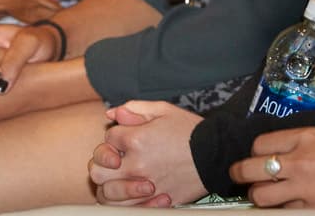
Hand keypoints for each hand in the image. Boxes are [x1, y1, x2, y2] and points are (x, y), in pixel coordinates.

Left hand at [89, 101, 203, 205]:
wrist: (217, 154)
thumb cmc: (192, 132)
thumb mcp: (164, 110)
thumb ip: (136, 109)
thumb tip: (113, 114)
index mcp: (136, 140)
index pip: (108, 138)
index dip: (116, 136)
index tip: (128, 136)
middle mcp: (136, 165)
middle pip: (97, 170)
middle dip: (103, 163)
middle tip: (116, 159)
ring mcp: (143, 186)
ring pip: (107, 194)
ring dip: (110, 184)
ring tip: (121, 178)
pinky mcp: (154, 201)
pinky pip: (126, 208)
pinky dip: (124, 202)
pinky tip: (133, 193)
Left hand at [232, 129, 314, 210]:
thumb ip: (309, 145)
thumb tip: (290, 153)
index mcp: (307, 137)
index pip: (260, 144)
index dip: (255, 153)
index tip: (256, 158)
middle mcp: (300, 160)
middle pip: (251, 169)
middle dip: (241, 174)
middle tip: (241, 177)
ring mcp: (305, 188)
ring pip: (261, 196)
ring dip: (259, 197)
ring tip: (263, 197)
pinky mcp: (313, 210)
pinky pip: (284, 212)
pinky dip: (282, 211)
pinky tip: (287, 207)